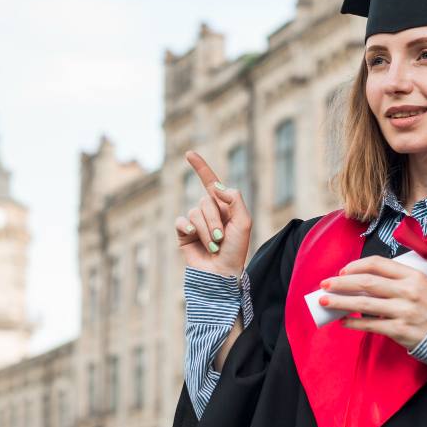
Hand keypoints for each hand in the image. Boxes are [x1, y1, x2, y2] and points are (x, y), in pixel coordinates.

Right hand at [174, 151, 251, 277]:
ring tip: (214, 245)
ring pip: (195, 212)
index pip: (210, 182)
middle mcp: (208, 212)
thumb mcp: (244, 221)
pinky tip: (193, 237)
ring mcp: (195, 222)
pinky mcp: (183, 234)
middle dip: (215, 219)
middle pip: (206, 201)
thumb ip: (234, 199)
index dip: (200, 167)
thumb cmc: (236, 250)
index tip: (188, 153)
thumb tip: (215, 187)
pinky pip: (181, 221)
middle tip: (221, 238)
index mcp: (223, 206)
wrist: (222, 273)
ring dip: (206, 230)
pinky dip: (189, 229)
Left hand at [317, 256, 426, 349]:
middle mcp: (408, 291)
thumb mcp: (418, 285)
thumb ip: (393, 280)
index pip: (378, 264)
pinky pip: (369, 325)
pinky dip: (352, 323)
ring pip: (364, 304)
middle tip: (324, 284)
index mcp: (412, 276)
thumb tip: (356, 280)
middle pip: (366, 283)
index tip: (341, 271)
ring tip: (324, 301)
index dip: (356, 266)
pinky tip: (341, 321)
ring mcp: (404, 311)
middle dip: (341, 283)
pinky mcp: (399, 330)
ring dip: (340, 302)